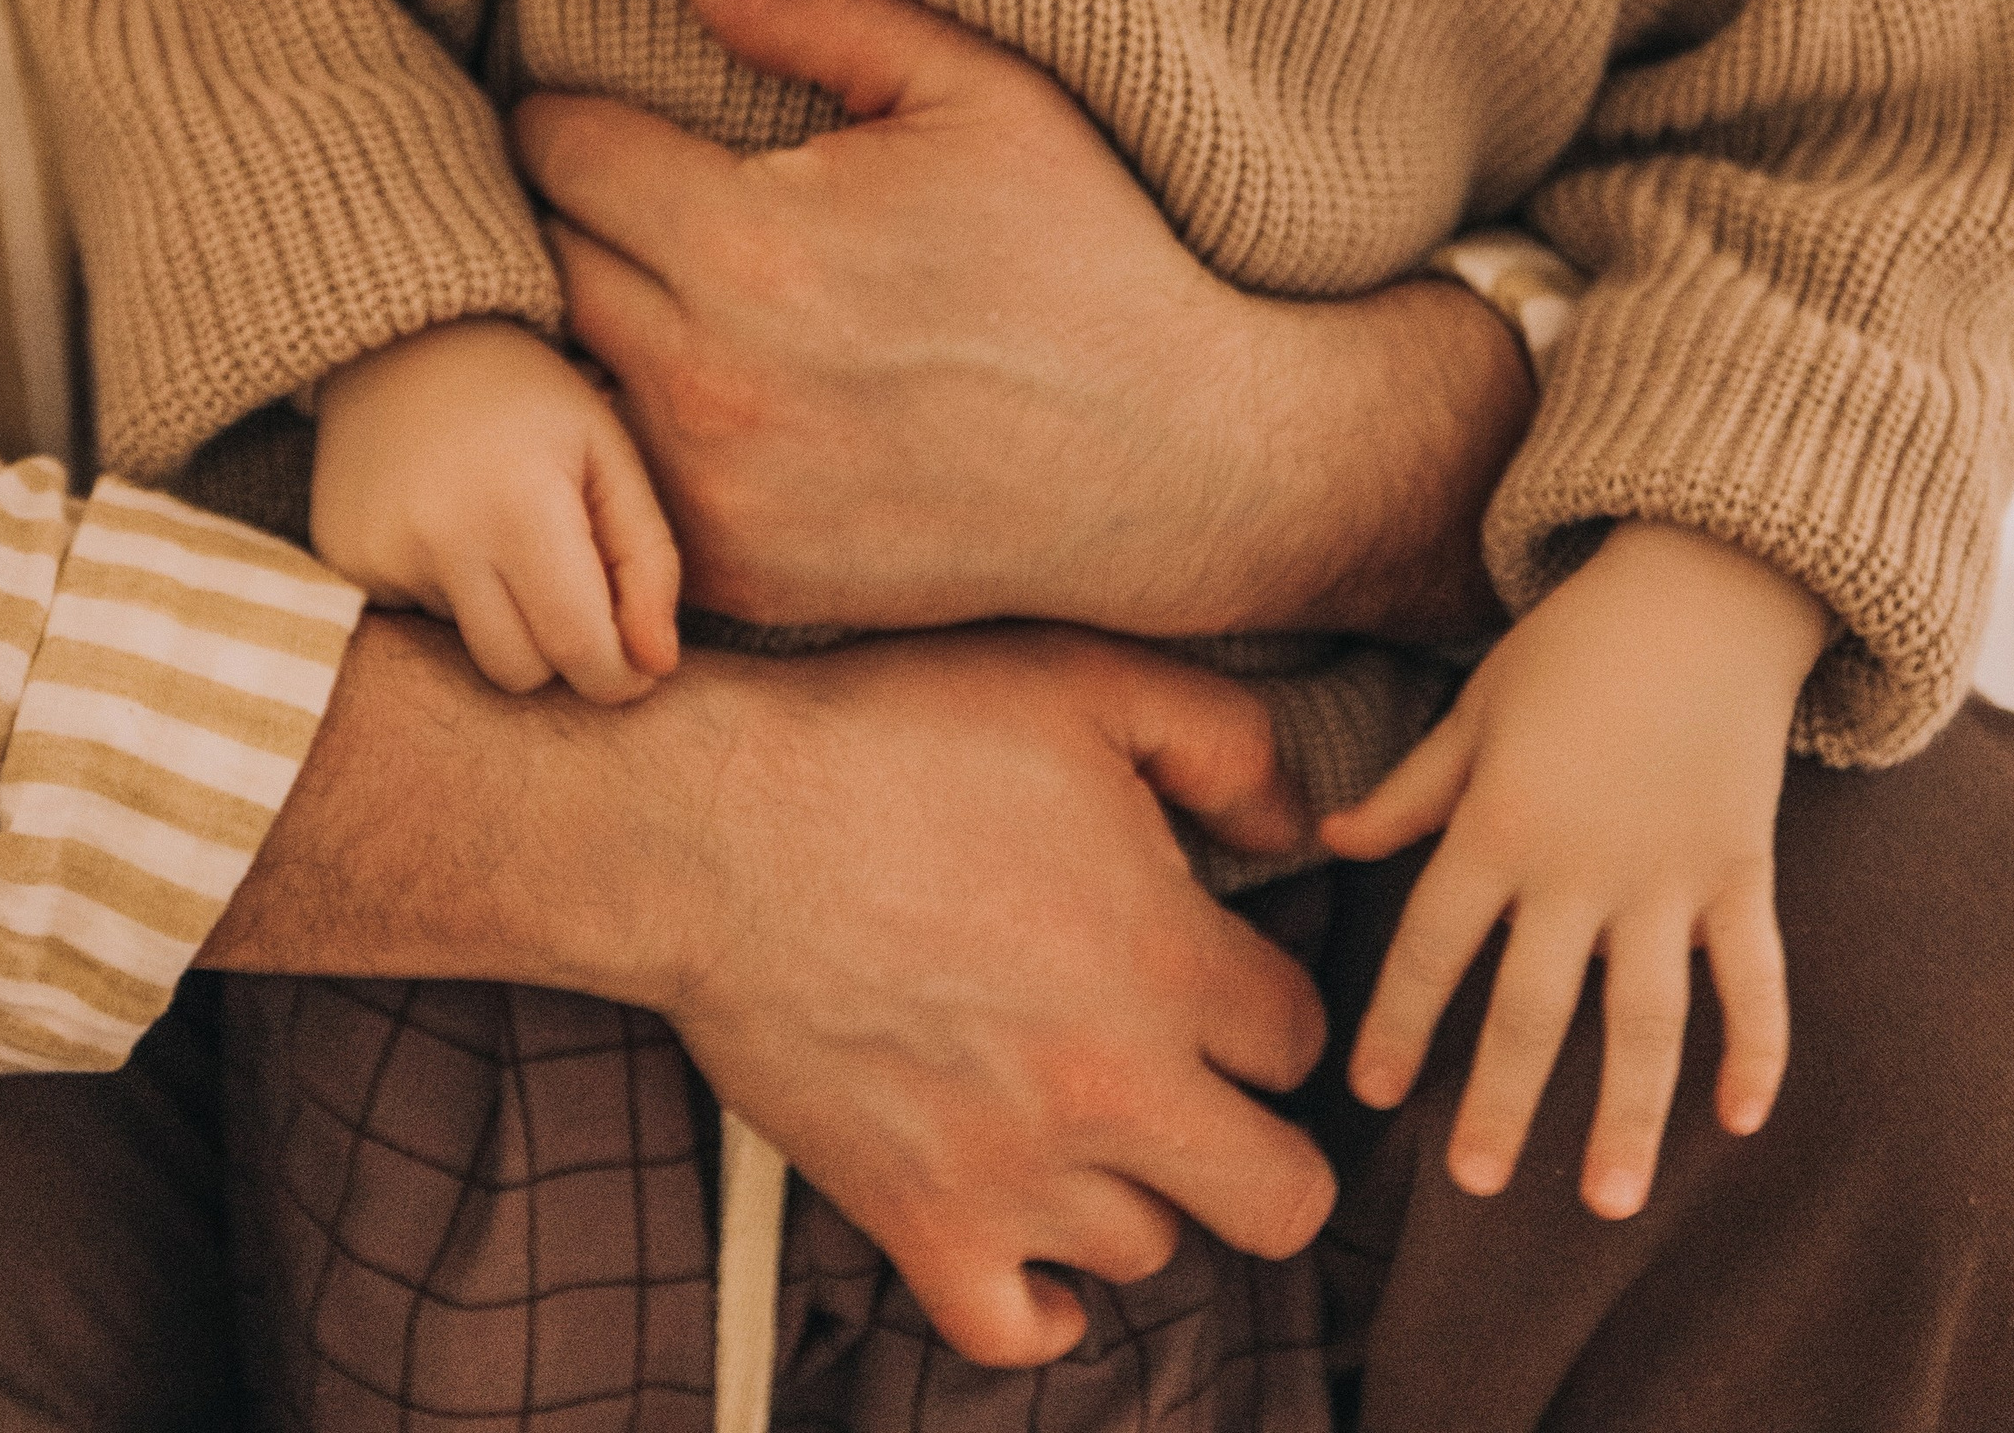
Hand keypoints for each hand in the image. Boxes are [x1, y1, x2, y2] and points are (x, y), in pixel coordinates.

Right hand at [207, 611, 1334, 1365]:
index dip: (1265, 997)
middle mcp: (1115, 1090)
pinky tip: (1039, 1233)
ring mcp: (1016, 1174)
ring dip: (1136, 1187)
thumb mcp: (1078, 680)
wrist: (711, 828)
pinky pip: (1021, 1333)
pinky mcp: (918, 1224)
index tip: (1214, 969)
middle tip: (1199, 1078)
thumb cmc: (893, 738)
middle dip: (1263, 1139)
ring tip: (1082, 1109)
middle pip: (1285, 1198)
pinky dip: (1044, 1301)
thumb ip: (1223, 739)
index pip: (1302, 1036)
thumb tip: (1294, 831)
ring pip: (1151, 1249)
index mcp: (1168, 960)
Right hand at [311, 319, 679, 704]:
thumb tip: (658, 666)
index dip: (618, 676)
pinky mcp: (343, 562)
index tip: (636, 665)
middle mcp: (439, 537)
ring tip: (500, 540)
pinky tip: (447, 531)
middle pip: (519, 671)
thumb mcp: (610, 457)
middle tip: (569, 587)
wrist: (409, 342)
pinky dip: (447, 598)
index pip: (577, 648)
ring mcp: (380, 553)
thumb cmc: (532, 400)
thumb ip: (649, 563)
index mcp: (521, 504)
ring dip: (502, 623)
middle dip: (559, 651)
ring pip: (468, 653)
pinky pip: (415, 625)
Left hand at [517, 0, 1525, 642]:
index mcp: (749, 240)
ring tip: (624, 292)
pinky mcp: (739, 576)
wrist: (1184, 466)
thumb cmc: (1090, 257)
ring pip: (560, 384)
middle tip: (604, 199)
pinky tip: (681, 400)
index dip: (566, 116)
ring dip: (577, 336)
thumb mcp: (984, 92)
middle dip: (558, 219)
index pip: (558, 149)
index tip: (594, 115)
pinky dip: (625, 443)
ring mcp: (715, 491)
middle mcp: (707, 377)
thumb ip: (827, 13)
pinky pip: (617, 489)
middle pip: (538, 263)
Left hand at [1320, 520, 1831, 1219]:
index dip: (1396, 1020)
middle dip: (1500, 1101)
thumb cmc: (1573, 645)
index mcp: (1498, 824)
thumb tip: (1329, 838)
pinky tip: (1742, 1119)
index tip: (1369, 1093)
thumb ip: (1411, 790)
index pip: (1429, 945)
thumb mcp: (1476, 709)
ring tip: (1605, 1200)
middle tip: (1474, 1182)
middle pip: (1530, 1009)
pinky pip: (1754, 980)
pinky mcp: (1742, 874)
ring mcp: (1669, 878)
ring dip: (1626, 1116)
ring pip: (1645, 1024)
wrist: (1701, 589)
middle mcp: (1579, 867)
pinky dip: (1756, 1049)